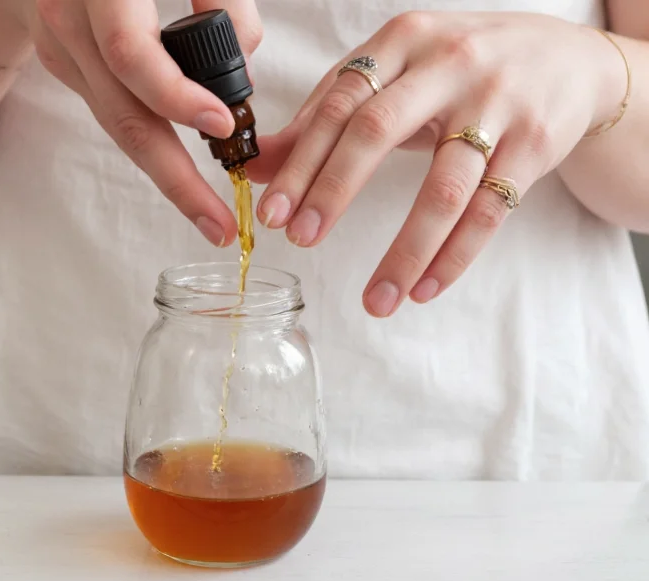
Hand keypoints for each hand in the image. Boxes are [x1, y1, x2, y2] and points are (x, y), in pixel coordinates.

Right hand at [14, 0, 262, 245]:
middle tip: (218, 225)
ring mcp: (60, 49)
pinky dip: (150, 141)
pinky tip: (180, 168)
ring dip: (167, 175)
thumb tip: (242, 75)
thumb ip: (224, 0)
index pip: (130, 53)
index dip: (176, 94)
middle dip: (177, 180)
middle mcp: (67, 20)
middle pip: (123, 116)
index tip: (223, 125)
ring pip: (117, 125)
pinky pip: (113, 112)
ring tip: (208, 215)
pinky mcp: (62, 65)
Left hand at [248, 11, 624, 315]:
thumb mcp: (393, 76)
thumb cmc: (460, 72)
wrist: (568, 60)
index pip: (338, 104)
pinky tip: (424, 289)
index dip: (300, 161)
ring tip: (375, 300)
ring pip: (444, 187)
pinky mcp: (536, 143)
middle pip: (379, 131)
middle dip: (334, 191)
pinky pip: (490, 211)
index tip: (272, 213)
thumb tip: (254, 164)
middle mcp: (448, 64)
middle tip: (301, 239)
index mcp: (402, 40)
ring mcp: (498, 102)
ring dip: (405, 251)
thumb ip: (325, 117)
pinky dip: (455, 257)